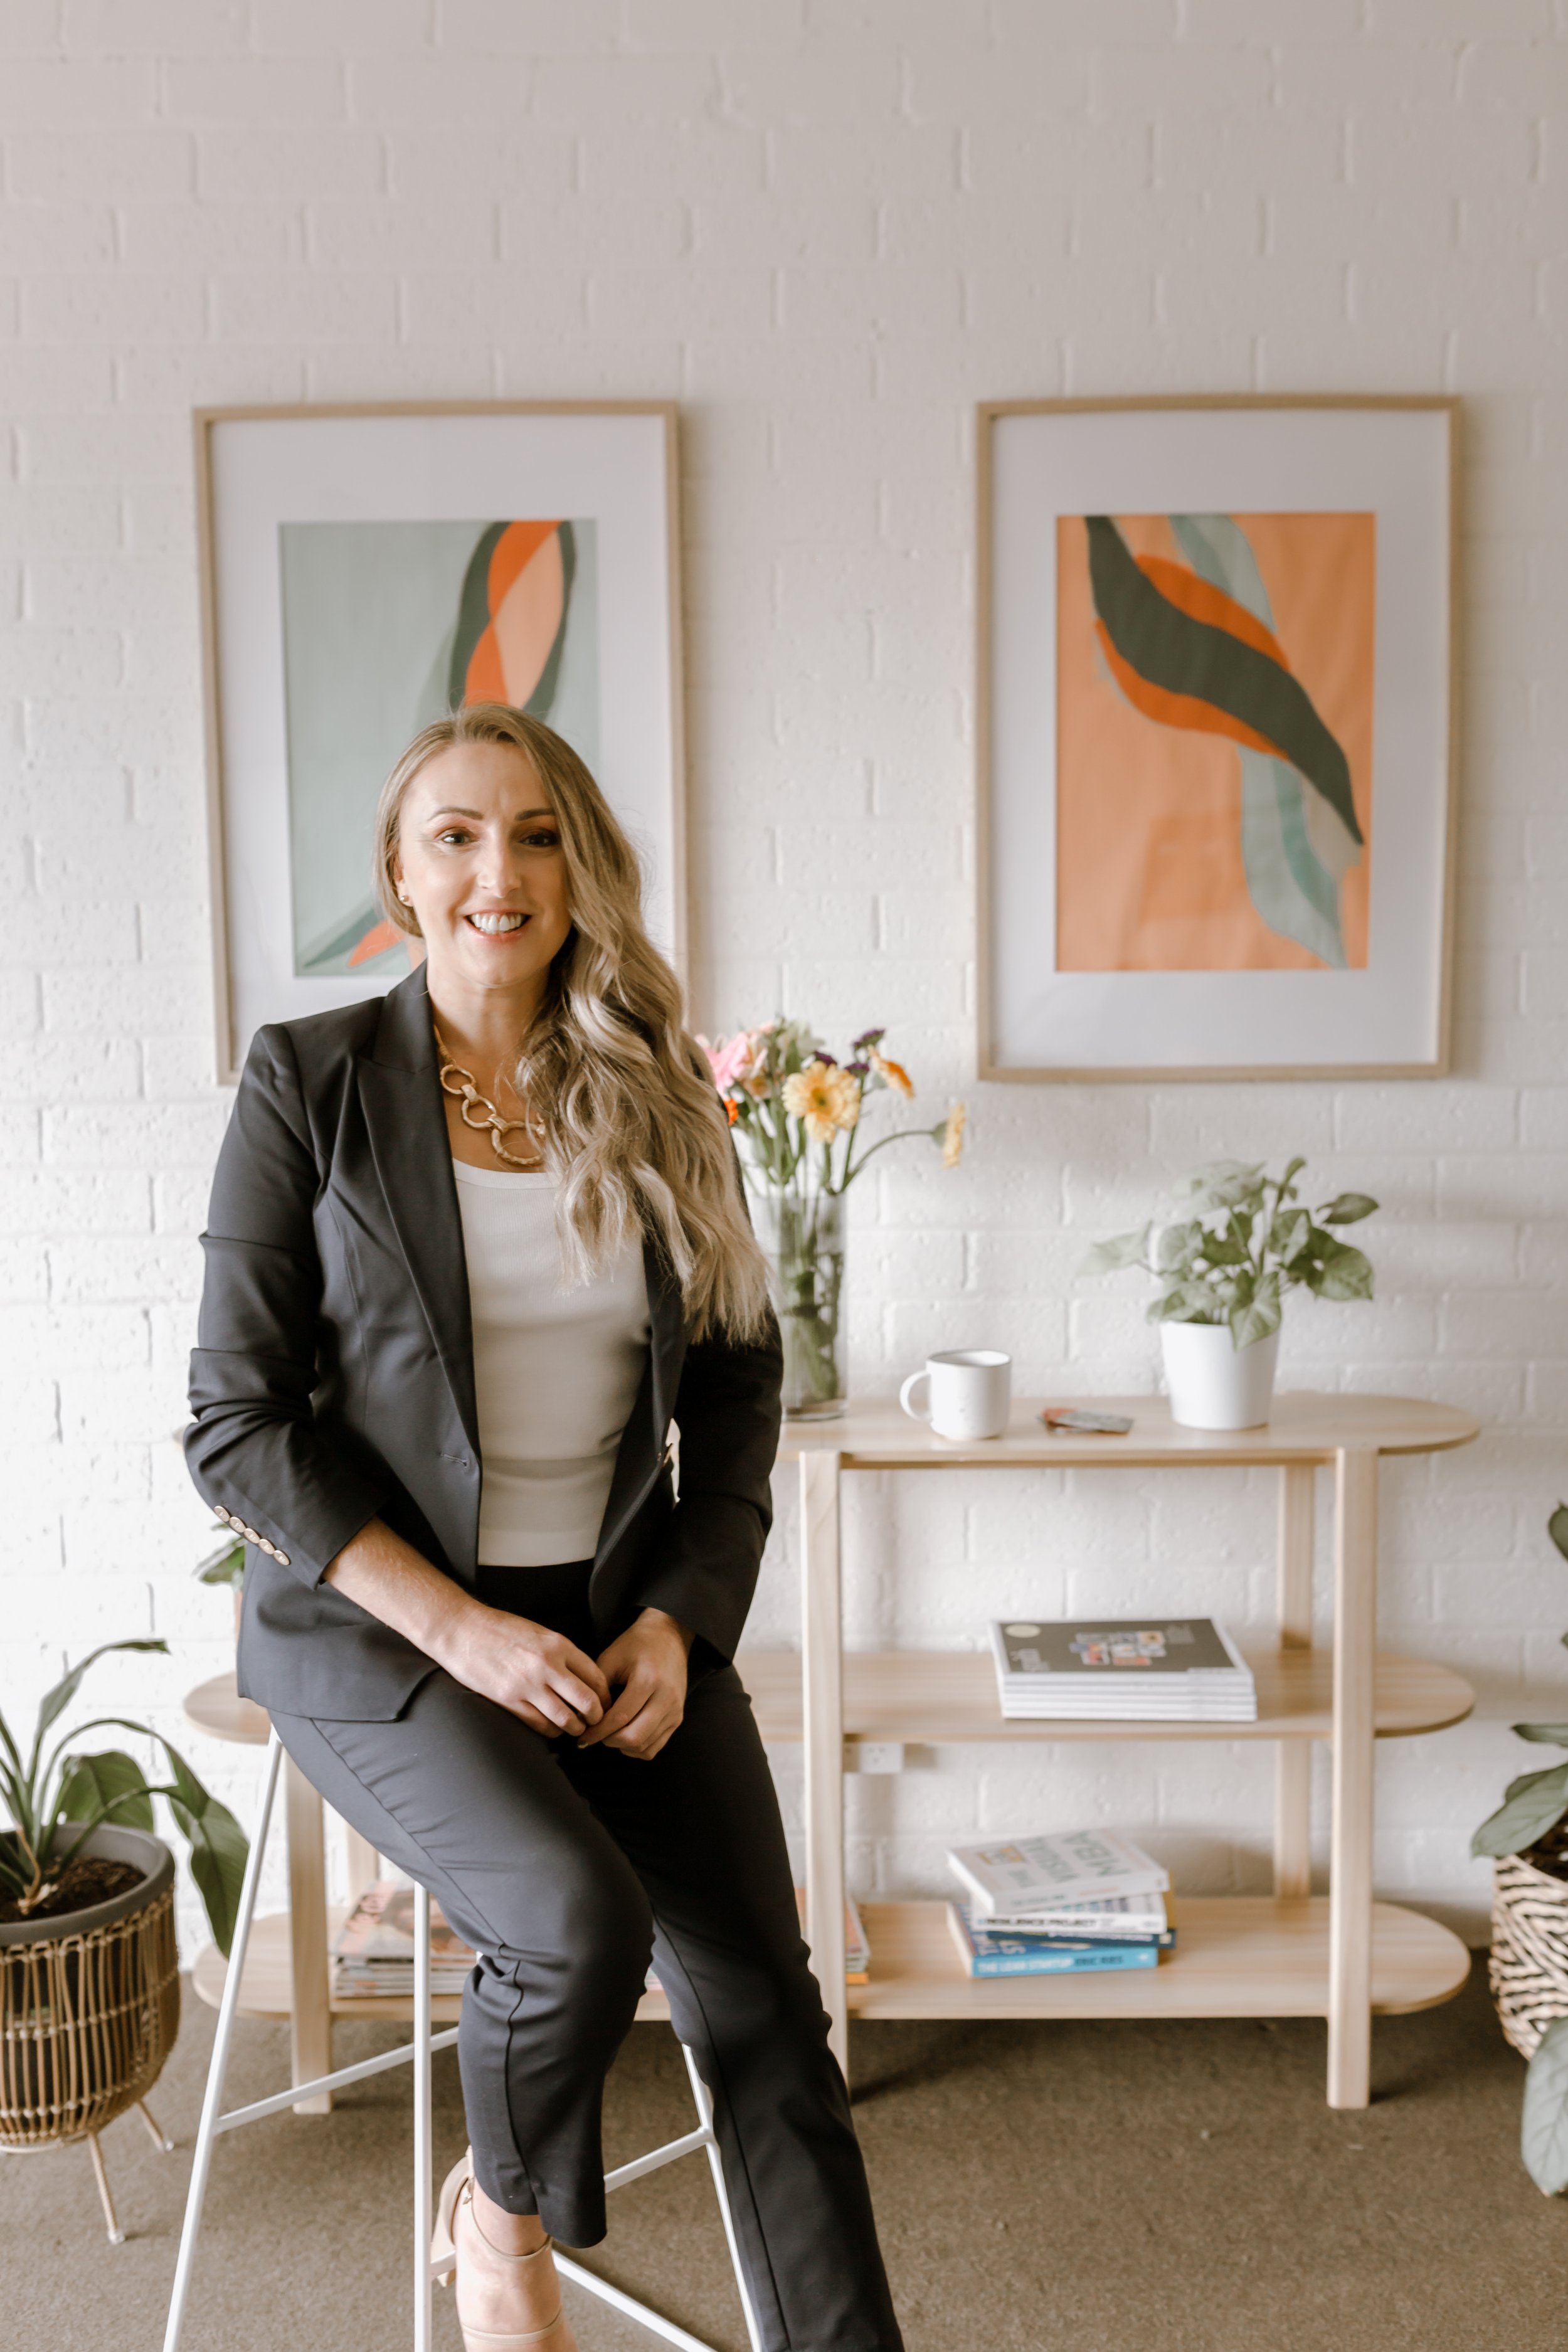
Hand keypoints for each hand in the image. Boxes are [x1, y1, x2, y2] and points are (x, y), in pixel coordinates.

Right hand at [442, 1603, 611, 1739]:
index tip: (605, 1703)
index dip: (605, 1695)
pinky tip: (552, 1729)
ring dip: (575, 1728)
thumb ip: (561, 1653)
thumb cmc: (499, 1629)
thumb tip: (581, 1677)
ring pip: (566, 1718)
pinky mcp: (509, 1700)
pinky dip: (551, 1731)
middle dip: (596, 1716)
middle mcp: (547, 1665)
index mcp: (558, 1645)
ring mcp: (528, 1684)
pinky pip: (540, 1725)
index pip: (596, 1676)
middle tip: (595, 1722)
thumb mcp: (539, 1633)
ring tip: (575, 1729)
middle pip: (587, 1701)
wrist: (462, 1631)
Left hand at [576, 1608, 692, 1760]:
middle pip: (634, 1738)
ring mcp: (675, 1710)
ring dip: (621, 1746)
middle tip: (594, 1735)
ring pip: (644, 1747)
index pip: (620, 1718)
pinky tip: (624, 1735)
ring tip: (608, 1733)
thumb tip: (582, 1719)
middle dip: (608, 1741)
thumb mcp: (610, 1658)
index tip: (582, 1736)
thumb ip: (596, 1689)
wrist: (668, 1636)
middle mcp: (666, 1698)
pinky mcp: (677, 1718)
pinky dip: (636, 1748)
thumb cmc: (635, 1644)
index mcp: (648, 1680)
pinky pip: (654, 1747)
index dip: (598, 1731)